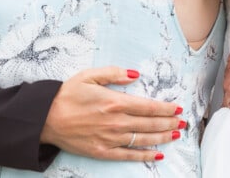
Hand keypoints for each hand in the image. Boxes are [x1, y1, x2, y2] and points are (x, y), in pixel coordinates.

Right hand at [41, 66, 185, 161]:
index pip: (148, 106)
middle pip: (149, 123)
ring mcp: (110, 139)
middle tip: (184, 122)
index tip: (178, 108)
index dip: (165, 108)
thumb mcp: (89, 76)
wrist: (45, 118)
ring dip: (162, 137)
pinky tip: (157, 154)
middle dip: (169, 123)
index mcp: (114, 102)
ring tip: (176, 135)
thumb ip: (114, 74)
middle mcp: (115, 122)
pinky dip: (145, 155)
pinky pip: (128, 155)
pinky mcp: (102, 152)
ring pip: (143, 139)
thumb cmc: (67, 94)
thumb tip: (136, 75)